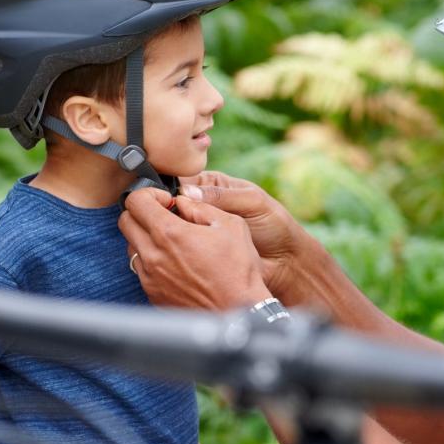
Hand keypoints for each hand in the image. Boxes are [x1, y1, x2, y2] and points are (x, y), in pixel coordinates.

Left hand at [119, 187, 270, 309]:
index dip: (149, 194)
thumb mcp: (230, 225)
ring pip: (130, 246)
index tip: (167, 200)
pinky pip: (140, 269)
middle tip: (164, 216)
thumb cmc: (237, 268)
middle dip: (141, 212)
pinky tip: (175, 262)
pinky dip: (151, 259)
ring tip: (171, 241)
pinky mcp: (152, 293)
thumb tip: (182, 201)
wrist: (237, 311)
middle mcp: (152, 255)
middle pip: (125, 222)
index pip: (135, 201)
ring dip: (145, 237)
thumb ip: (201, 207)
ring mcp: (149, 277)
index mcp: (170, 233)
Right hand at [176, 172, 308, 297]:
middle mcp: (201, 206)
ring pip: (173, 228)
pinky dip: (176, 249)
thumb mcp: (252, 202)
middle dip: (165, 212)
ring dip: (170, 232)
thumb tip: (187, 192)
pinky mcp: (197, 251)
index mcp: (212, 186)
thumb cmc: (274, 226)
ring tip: (169, 237)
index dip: (168, 189)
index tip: (159, 199)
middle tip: (164, 221)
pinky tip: (175, 252)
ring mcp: (197, 230)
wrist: (285, 262)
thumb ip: (223, 196)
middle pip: (172, 205)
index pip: (181, 181)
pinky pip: (180, 248)